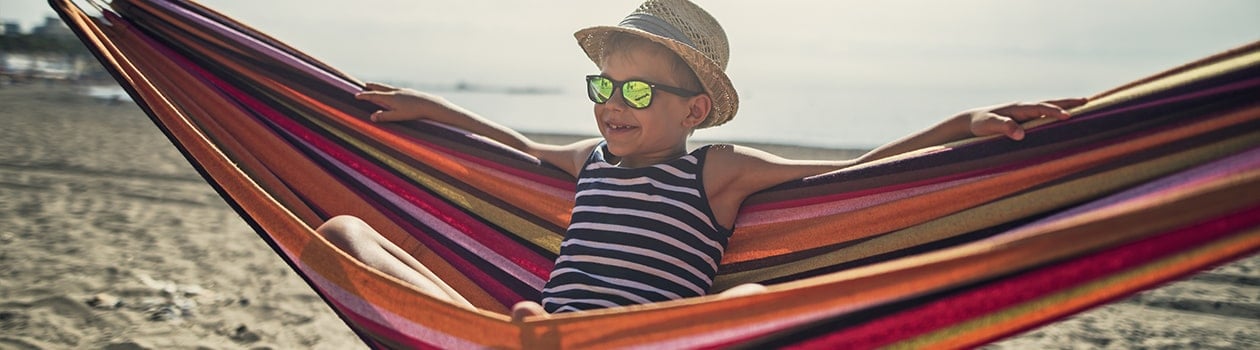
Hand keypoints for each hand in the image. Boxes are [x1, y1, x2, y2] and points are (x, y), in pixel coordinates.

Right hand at [354, 82, 454, 122]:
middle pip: (380, 88)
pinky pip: (396, 90)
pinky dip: (390, 90)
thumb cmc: (414, 112)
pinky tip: (394, 93)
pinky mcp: (410, 92)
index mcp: (390, 97)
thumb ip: (384, 116)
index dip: (364, 96)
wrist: (430, 104)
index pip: (373, 95)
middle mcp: (395, 92)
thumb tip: (371, 117)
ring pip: (389, 88)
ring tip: (378, 87)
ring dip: (381, 87)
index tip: (356, 95)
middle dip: (372, 87)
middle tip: (365, 84)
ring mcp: (403, 91)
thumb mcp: (397, 116)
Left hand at [966, 98, 1087, 139]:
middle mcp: (1025, 108)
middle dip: (1067, 103)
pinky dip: (1057, 113)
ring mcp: (1026, 113)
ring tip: (1084, 105)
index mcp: (1018, 108)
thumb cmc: (980, 124)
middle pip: (1049, 103)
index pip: (1040, 108)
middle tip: (1086, 102)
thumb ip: (1003, 127)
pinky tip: (1067, 117)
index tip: (1068, 116)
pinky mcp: (1026, 119)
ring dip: (1065, 106)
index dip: (1054, 112)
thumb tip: (1020, 134)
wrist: (973, 121)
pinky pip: (1045, 115)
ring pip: (1049, 107)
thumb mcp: (988, 126)